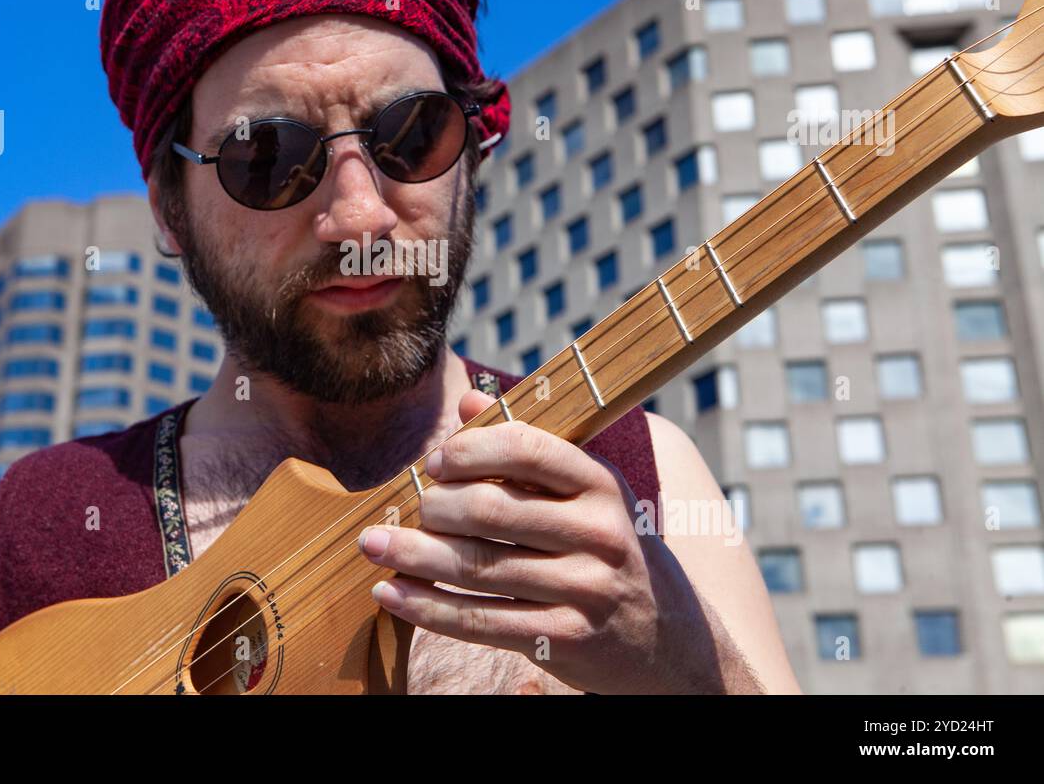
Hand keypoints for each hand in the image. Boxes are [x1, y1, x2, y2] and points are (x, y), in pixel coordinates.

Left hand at [357, 388, 757, 693]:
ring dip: (414, 557)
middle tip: (412, 509)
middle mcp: (599, 533)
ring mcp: (585, 589)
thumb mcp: (585, 494)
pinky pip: (480, 621)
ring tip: (372, 546)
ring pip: (478, 568)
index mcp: (600, 484)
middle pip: (492, 511)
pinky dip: (428, 609)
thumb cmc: (609, 548)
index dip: (469, 451)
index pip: (526, 449)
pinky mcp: (565, 639)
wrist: (670, 641)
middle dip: (435, 508)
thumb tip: (466, 402)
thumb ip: (526, 448)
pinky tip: (392, 595)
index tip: (434, 462)